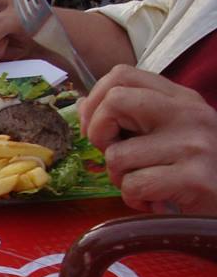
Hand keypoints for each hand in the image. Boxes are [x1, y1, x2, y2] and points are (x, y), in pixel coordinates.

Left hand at [79, 65, 216, 214]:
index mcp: (180, 98)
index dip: (95, 103)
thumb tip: (83, 103)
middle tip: (117, 157)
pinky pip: (133, 185)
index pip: (121, 75)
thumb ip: (128, 116)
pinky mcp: (194, 177)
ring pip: (116, 155)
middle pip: (114, 101)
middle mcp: (188, 113)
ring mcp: (193, 144)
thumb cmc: (191, 170)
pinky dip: (135, 199)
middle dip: (99, 134)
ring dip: (119, 178)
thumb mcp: (164, 133)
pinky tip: (156, 201)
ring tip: (146, 185)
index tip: (98, 131)